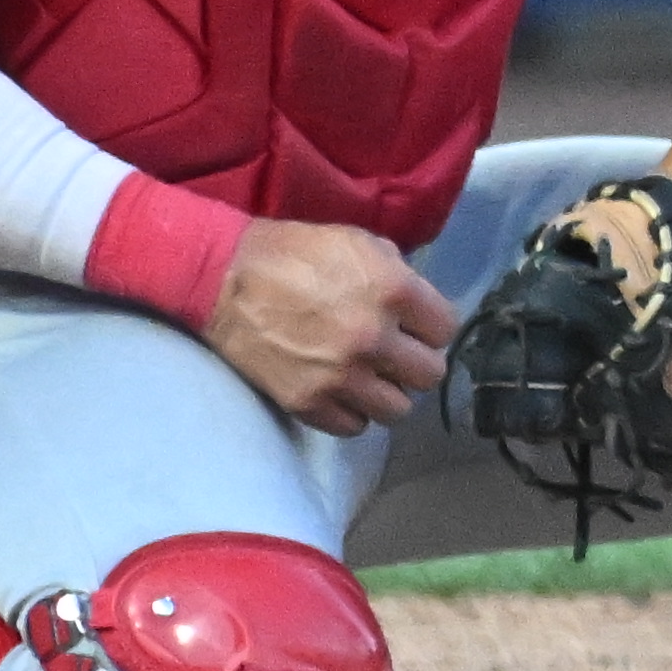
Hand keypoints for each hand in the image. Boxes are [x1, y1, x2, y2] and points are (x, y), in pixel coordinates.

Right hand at [204, 218, 456, 438]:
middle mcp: (373, 338)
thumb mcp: (360, 243)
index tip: (416, 327)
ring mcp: (339, 375)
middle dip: (416, 363)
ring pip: (398, 410)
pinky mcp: (306, 402)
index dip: (431, 328)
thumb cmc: (295, 253)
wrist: (226, 278)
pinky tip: (344, 394)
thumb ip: (398, 276)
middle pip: (429, 374)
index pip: (445, 329)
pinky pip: (354, 427)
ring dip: (388, 394)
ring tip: (372, 378)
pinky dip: (353, 413)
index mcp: (393, 291)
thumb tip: (418, 307)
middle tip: (397, 356)